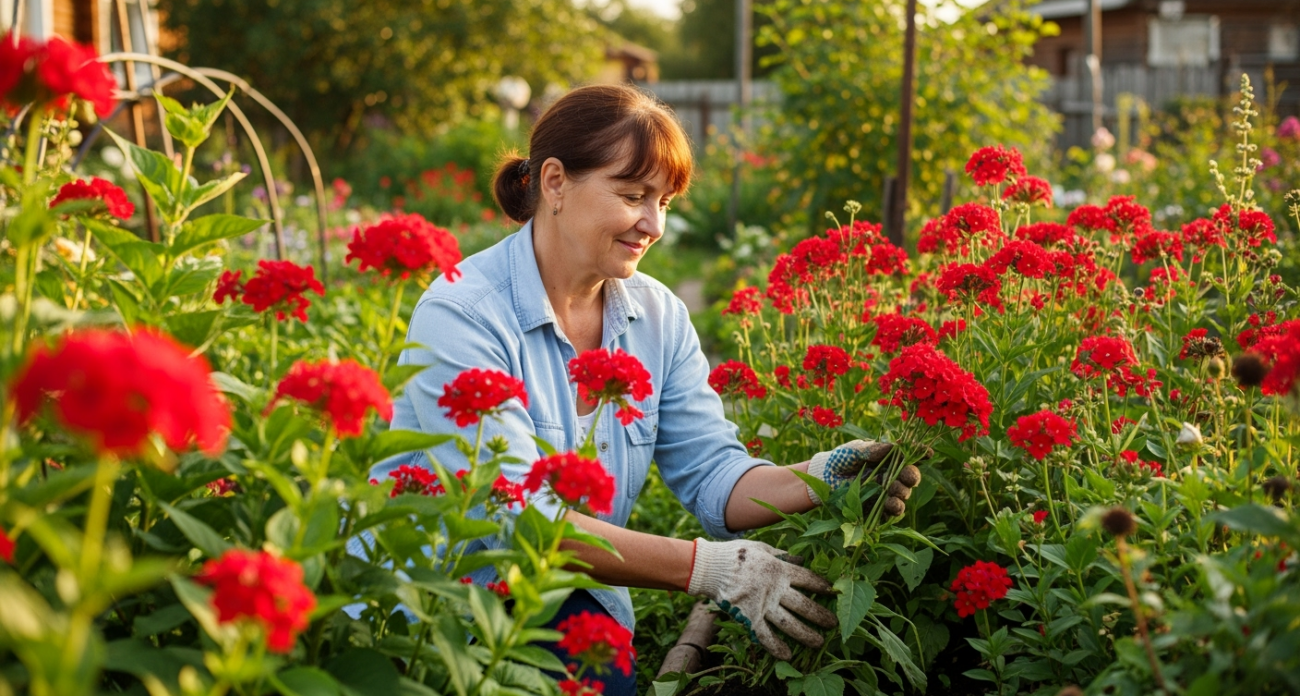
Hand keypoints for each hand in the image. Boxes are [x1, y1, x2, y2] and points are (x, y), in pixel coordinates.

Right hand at [685, 539, 836, 660]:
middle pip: (804, 605)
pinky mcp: (749, 618)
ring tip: (819, 642)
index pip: (807, 579)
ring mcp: (762, 605)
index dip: (821, 586)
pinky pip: (765, 636)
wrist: (710, 567)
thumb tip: (799, 559)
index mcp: (779, 569)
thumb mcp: (761, 547)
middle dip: (821, 615)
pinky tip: (787, 655)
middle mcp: (775, 589)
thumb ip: (781, 555)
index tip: (831, 592)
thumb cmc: (735, 554)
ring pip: (789, 624)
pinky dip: (776, 647)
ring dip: (806, 634)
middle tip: (832, 623)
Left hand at [806, 439, 922, 515]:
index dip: (921, 454)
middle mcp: (891, 475)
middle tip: (907, 476)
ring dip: (903, 493)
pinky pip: (891, 511)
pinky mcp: (877, 508)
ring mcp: (885, 492)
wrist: (824, 476)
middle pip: (910, 477)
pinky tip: (892, 505)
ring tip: (895, 491)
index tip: (928, 452)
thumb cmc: (842, 458)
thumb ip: (874, 449)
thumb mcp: (856, 450)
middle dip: (912, 476)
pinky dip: (895, 509)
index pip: (909, 456)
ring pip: (903, 495)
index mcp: (889, 459)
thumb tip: (896, 446)